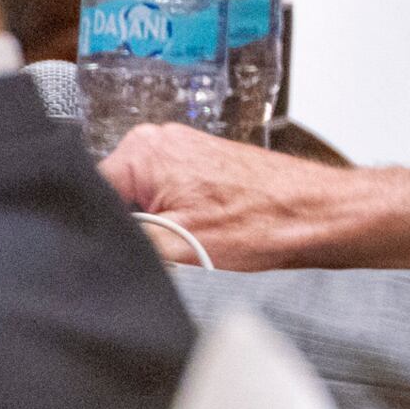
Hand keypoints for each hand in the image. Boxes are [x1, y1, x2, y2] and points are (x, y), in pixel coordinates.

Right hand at [103, 128, 409, 290]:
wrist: (331, 218)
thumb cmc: (272, 224)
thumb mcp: (180, 246)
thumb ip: (125, 244)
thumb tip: (78, 259)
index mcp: (143, 149)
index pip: (84, 196)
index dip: (94, 236)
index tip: (107, 264)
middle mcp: (160, 144)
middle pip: (111, 202)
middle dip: (126, 236)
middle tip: (157, 259)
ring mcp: (184, 160)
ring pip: (142, 211)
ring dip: (156, 238)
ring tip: (186, 253)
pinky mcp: (205, 178)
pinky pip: (169, 211)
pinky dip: (179, 234)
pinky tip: (199, 249)